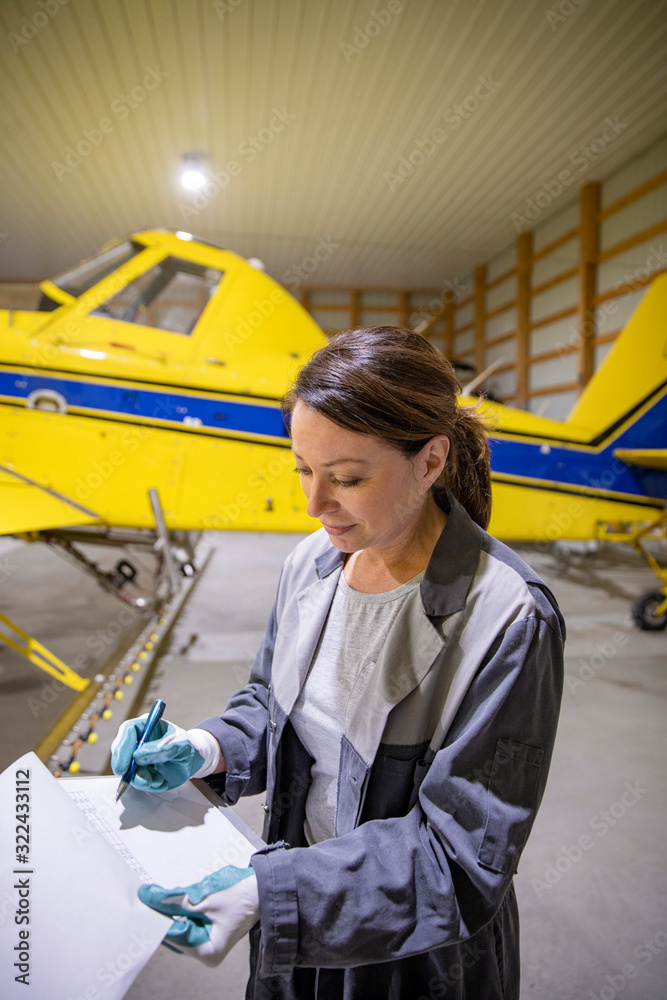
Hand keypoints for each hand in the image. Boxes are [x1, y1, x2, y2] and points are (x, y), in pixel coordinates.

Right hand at [110, 715, 204, 791]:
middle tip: (142, 780)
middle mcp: (138, 739)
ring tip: (158, 780)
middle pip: (121, 751)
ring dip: (141, 779)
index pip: (128, 730)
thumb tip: (137, 756)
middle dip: (128, 769)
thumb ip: (163, 749)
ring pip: (128, 769)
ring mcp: (137, 756)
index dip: (122, 747)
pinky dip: (148, 784)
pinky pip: (136, 780)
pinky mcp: (140, 770)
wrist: (192, 761)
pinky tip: (161, 781)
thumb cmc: (187, 746)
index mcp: (147, 725)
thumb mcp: (182, 745)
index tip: (123, 766)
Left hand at [138, 866, 259, 965]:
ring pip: (178, 929)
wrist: (262, 890)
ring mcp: (205, 944)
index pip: (175, 934)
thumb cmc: (241, 896)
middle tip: (148, 895)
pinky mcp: (206, 933)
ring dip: (170, 912)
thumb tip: (150, 897)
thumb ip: (177, 900)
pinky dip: (180, 912)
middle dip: (163, 915)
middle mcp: (205, 953)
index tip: (145, 899)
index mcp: (208, 952)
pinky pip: (186, 924)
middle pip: (175, 934)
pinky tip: (172, 899)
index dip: (160, 916)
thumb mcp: (207, 898)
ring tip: (158, 894)